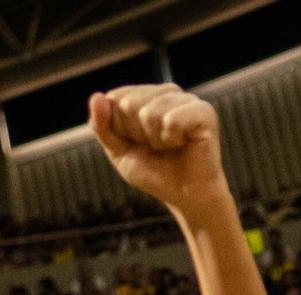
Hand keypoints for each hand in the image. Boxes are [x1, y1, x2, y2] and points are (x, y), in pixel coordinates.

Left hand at [88, 85, 229, 218]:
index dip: (120, 128)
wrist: (184, 196)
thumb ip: (102, 125)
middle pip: (129, 103)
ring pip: (149, 113)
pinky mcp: (204, 111)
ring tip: (170, 147)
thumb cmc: (154, 172)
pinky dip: (171, 140)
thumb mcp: (118, 151)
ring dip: (155, 140)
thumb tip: (96, 96)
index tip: (138, 143)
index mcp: (148, 95)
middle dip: (136, 134)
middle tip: (156, 147)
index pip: (115, 98)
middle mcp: (168, 92)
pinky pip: (172, 120)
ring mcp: (187, 99)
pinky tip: (182, 144)